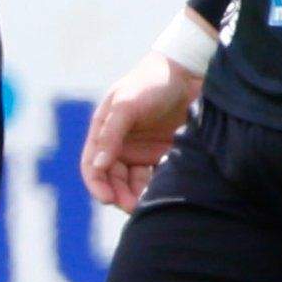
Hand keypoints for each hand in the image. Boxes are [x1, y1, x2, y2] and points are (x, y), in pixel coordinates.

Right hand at [81, 52, 197, 211]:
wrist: (189, 73)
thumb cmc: (151, 83)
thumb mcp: (126, 104)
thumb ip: (111, 134)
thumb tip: (98, 166)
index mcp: (104, 132)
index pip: (92, 166)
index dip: (97, 185)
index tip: (108, 200)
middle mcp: (120, 144)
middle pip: (112, 180)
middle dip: (119, 195)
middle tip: (133, 208)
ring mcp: (142, 151)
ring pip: (133, 183)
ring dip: (138, 195)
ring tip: (150, 202)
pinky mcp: (163, 155)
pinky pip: (155, 178)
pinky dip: (156, 187)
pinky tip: (164, 190)